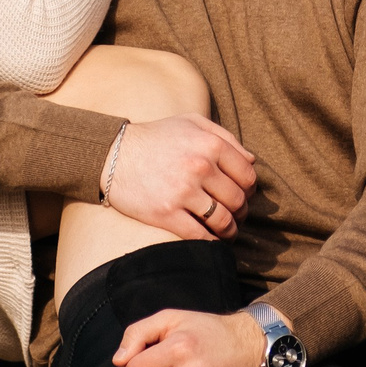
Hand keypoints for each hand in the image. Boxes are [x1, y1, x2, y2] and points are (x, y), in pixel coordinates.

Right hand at [104, 115, 257, 240]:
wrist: (113, 154)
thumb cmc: (156, 137)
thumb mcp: (192, 122)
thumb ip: (225, 137)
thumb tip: (252, 161)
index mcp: (210, 145)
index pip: (248, 176)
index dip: (249, 189)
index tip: (243, 195)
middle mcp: (200, 167)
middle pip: (238, 201)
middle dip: (240, 211)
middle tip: (235, 215)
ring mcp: (183, 192)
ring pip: (223, 221)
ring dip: (229, 230)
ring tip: (226, 231)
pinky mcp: (166, 214)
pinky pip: (199, 236)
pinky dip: (211, 243)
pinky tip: (211, 241)